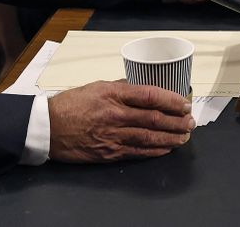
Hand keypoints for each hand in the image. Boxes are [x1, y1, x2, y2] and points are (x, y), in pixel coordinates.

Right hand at [47, 80, 192, 161]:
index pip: (151, 95)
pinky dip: (155, 151)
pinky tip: (166, 149)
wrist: (48, 128)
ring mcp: (113, 136)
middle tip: (191, 122)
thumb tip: (142, 88)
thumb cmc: (71, 104)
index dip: (172, 100)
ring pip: (149, 138)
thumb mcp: (97, 87)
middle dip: (177, 121)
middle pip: (154, 118)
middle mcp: (115, 115)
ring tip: (184, 136)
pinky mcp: (109, 153)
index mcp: (113, 94)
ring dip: (171, 137)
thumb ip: (121, 88)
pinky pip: (137, 152)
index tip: (185, 104)